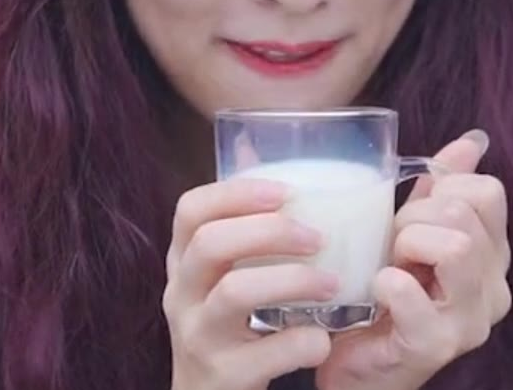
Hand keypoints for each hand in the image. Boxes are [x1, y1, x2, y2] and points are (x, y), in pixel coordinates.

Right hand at [164, 178, 336, 389]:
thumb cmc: (225, 329)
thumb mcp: (217, 277)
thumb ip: (237, 227)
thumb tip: (255, 146)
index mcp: (181, 263)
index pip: (190, 210)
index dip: (237, 193)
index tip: (285, 191)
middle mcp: (180, 295)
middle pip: (211, 243)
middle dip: (271, 231)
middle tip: (318, 237)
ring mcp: (197, 337)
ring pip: (236, 292)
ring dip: (294, 280)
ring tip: (332, 284)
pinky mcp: (222, 377)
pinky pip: (268, 351)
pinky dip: (305, 341)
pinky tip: (323, 338)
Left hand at [315, 130, 510, 389]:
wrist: (359, 367)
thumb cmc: (384, 296)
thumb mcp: (413, 232)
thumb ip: (441, 189)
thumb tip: (472, 141)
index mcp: (492, 255)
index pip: (488, 192)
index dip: (441, 189)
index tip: (413, 212)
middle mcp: (494, 289)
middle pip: (465, 214)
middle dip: (414, 217)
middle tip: (390, 244)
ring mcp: (471, 321)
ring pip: (457, 246)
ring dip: (406, 244)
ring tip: (387, 264)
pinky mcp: (436, 346)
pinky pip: (411, 292)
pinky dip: (386, 282)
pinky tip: (376, 290)